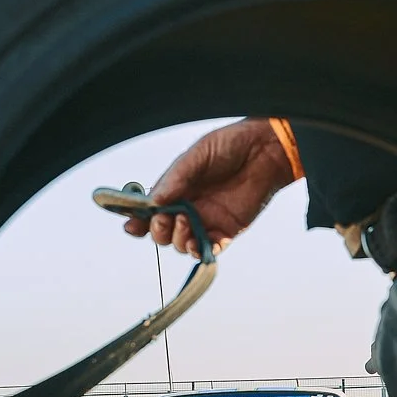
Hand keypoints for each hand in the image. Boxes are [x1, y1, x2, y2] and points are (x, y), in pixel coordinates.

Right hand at [124, 118, 297, 255]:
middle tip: (165, 219)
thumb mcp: (196, 155)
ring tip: (184, 221)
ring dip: (178, 239)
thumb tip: (153, 201)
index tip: (131, 226)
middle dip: (158, 231)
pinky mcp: (228, 230)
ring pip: (182, 244)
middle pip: (163, 232)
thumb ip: (175, 179)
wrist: (265, 149)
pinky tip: (199, 243)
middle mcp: (188, 206)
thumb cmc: (230, 145)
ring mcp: (207, 220)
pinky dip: (201, 251)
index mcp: (176, 188)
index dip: (139, 221)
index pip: (151, 210)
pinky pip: (210, 249)